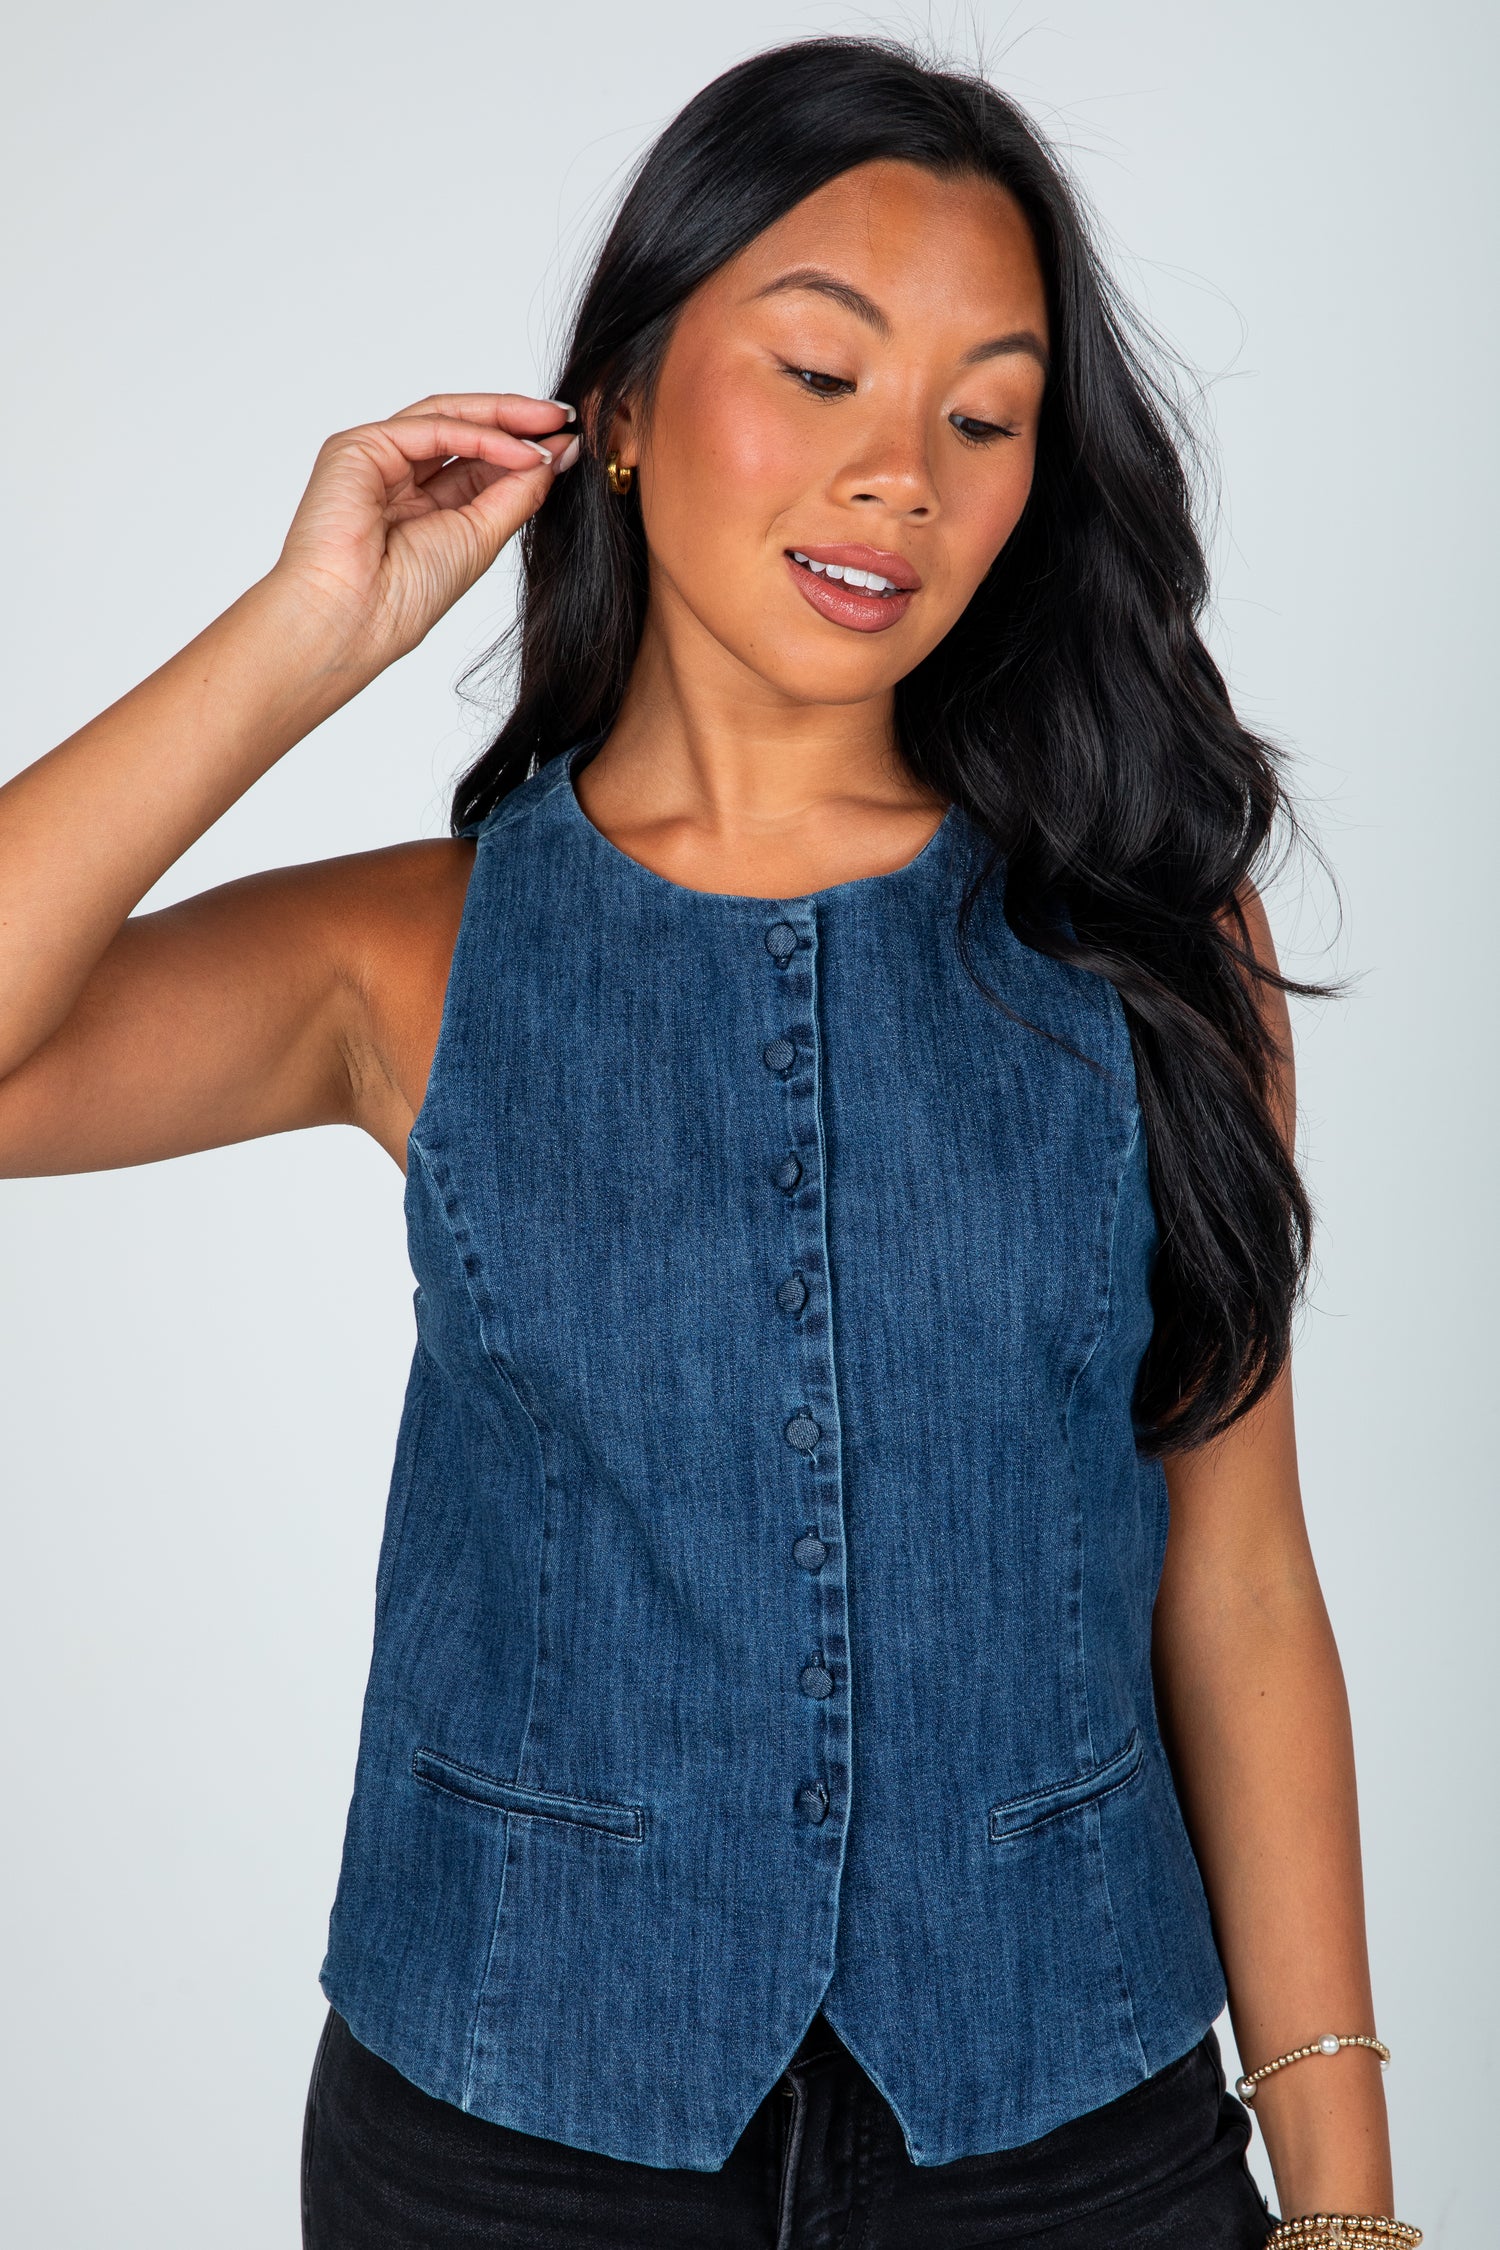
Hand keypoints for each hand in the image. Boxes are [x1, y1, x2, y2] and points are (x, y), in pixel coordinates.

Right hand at [271, 392, 576, 663]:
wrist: (354, 618)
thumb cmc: (405, 596)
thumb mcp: (481, 537)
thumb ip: (517, 494)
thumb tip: (559, 456)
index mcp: (421, 506)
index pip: (477, 462)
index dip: (523, 450)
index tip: (568, 446)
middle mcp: (396, 477)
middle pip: (463, 430)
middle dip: (517, 422)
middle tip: (565, 419)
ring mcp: (375, 458)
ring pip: (447, 418)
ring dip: (504, 417)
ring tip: (553, 423)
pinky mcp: (358, 446)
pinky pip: (431, 428)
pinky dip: (481, 436)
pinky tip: (521, 450)